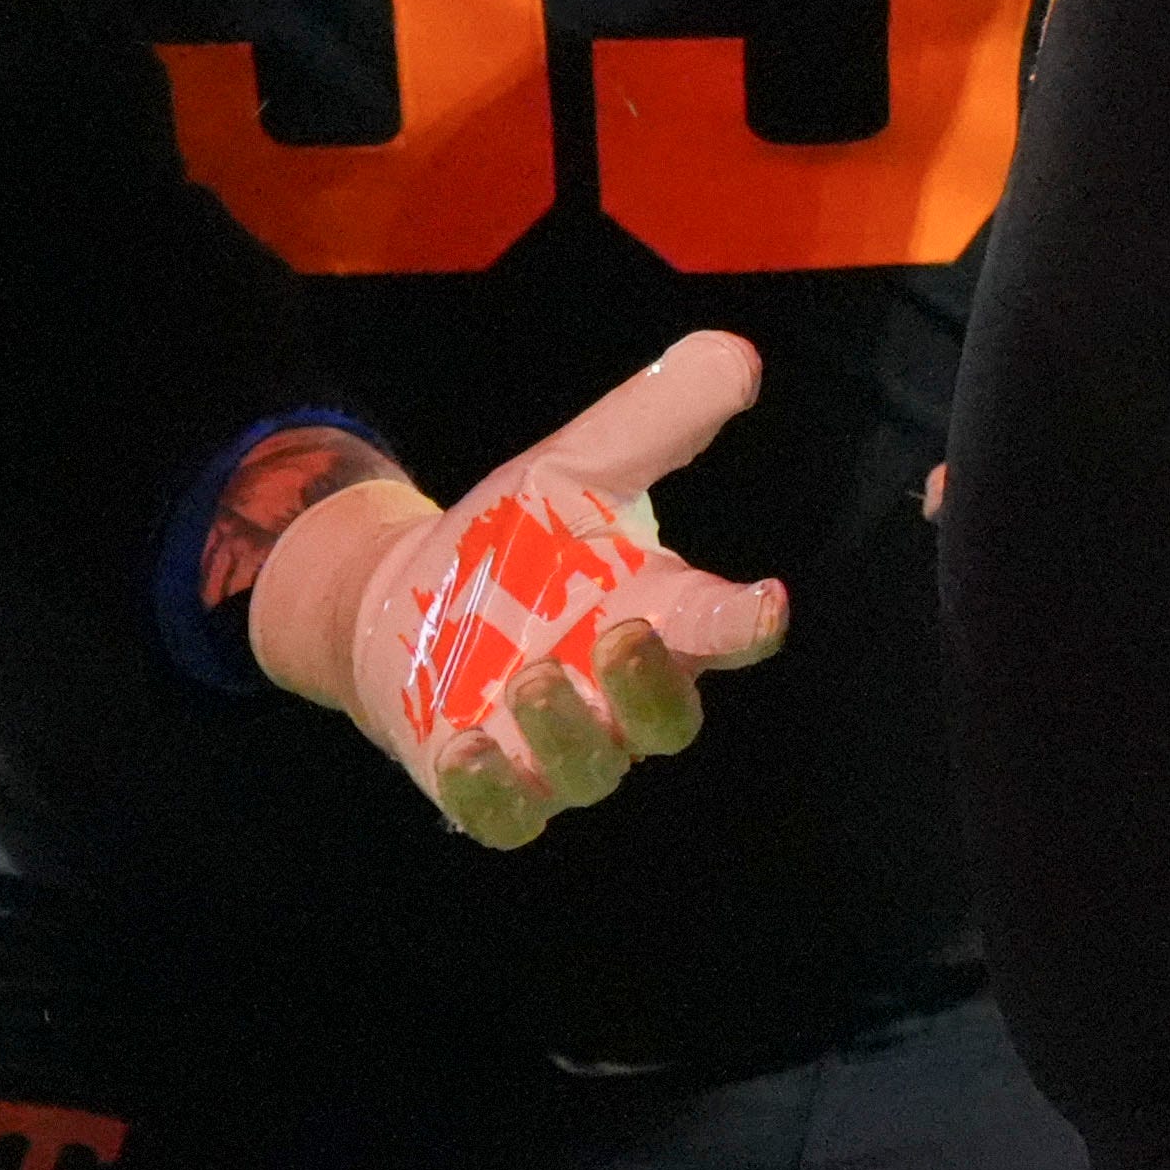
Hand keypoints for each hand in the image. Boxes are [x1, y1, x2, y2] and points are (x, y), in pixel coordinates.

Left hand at [251, 331, 790, 848]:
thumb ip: (655, 419)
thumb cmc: (514, 542)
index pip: (720, 627)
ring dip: (565, 728)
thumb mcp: (576, 467)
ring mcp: (554, 752)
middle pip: (664, 718)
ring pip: (587, 769)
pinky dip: (489, 790)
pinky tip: (464, 748)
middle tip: (624, 634)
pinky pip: (503, 815)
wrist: (401, 600)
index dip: (746, 620)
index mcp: (656, 617)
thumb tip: (737, 354)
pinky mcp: (488, 790)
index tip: (768, 603)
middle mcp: (618, 698)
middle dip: (651, 685)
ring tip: (532, 676)